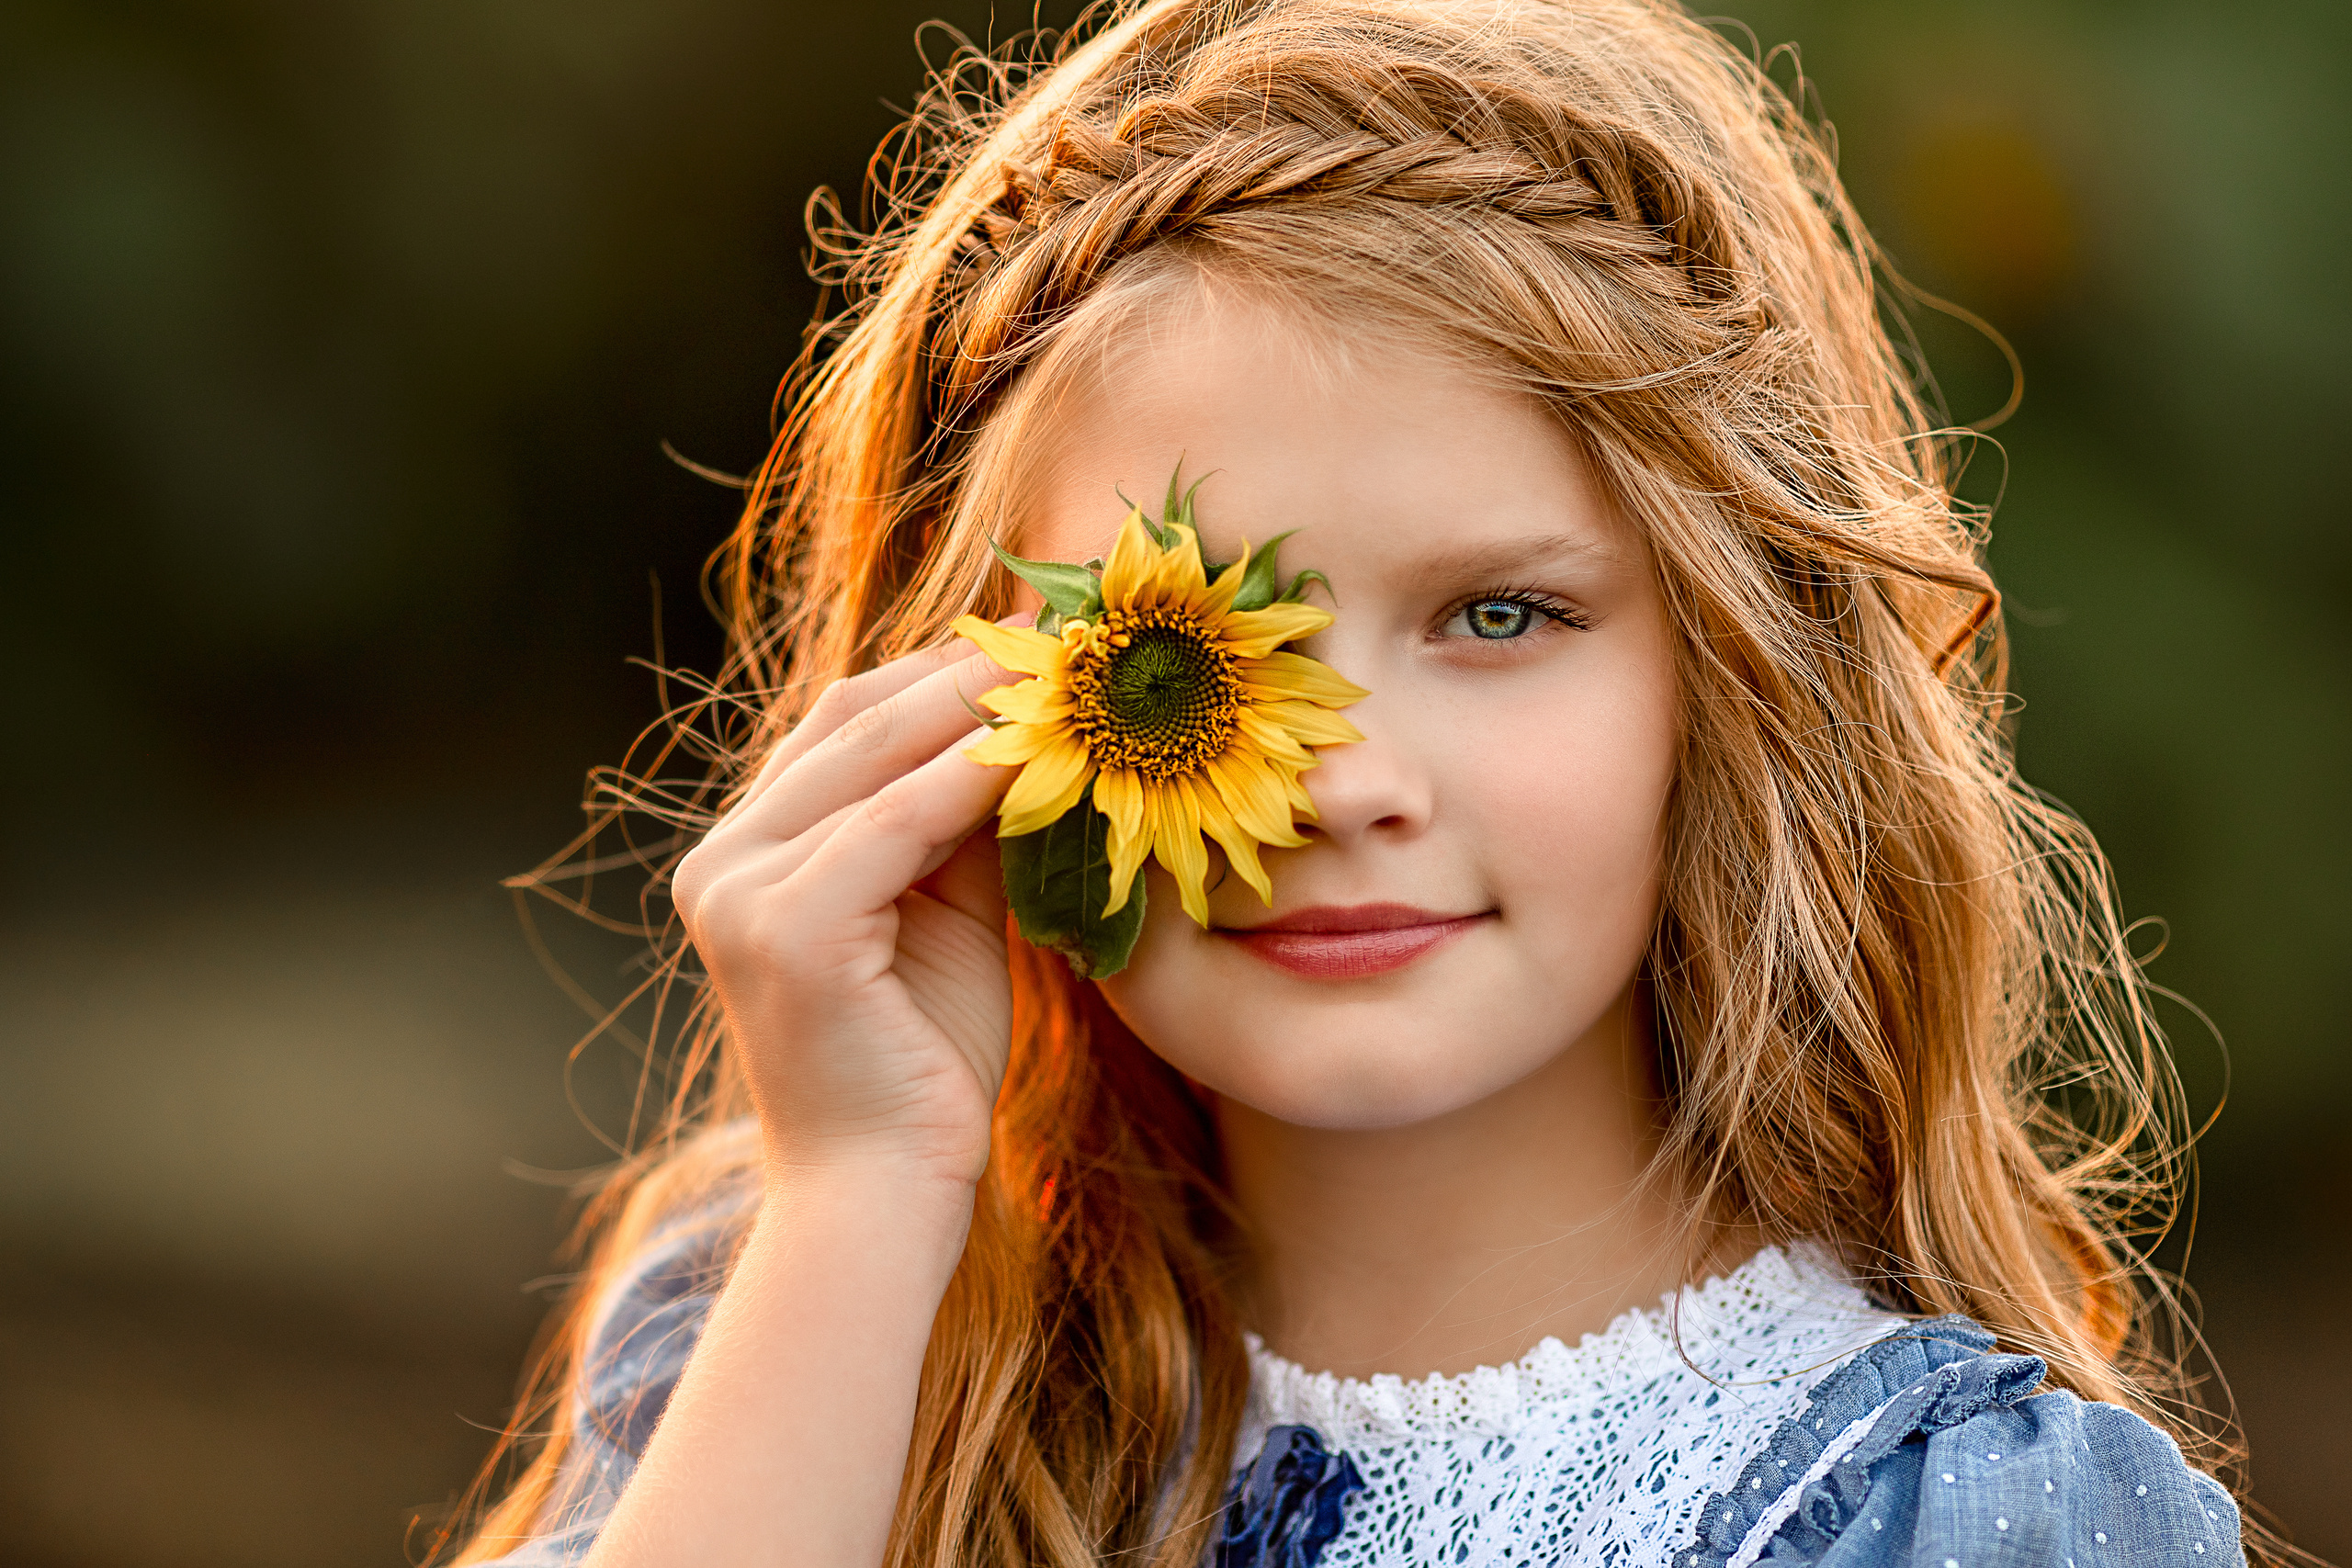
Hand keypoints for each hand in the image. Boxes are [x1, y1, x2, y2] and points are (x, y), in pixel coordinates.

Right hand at [671, 635, 1021, 1194]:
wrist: (883, 1192)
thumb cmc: (923, 1061)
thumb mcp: (947, 913)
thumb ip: (962, 822)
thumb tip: (1031, 725)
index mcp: (746, 851)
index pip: (843, 723)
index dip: (941, 672)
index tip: (1039, 641)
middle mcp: (721, 861)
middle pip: (852, 721)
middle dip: (965, 672)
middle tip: (1065, 643)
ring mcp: (739, 892)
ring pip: (873, 758)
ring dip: (978, 711)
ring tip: (1068, 681)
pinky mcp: (783, 930)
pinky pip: (892, 824)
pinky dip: (970, 780)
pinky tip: (1038, 755)